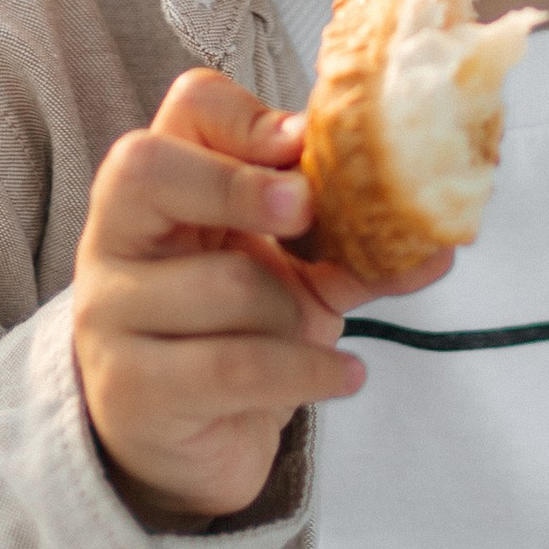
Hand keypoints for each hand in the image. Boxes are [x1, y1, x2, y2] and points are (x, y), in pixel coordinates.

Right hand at [73, 70, 444, 528]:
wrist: (193, 442)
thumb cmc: (239, 333)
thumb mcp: (294, 272)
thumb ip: (350, 242)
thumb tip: (438, 243)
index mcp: (158, 185)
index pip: (186, 107)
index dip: (246, 116)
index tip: (303, 145)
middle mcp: (116, 235)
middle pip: (147, 168)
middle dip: (237, 185)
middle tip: (303, 210)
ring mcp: (110, 312)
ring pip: (223, 283)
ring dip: (289, 312)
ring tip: (303, 331)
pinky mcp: (131, 387)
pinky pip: (235, 365)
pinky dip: (308, 369)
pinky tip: (344, 375)